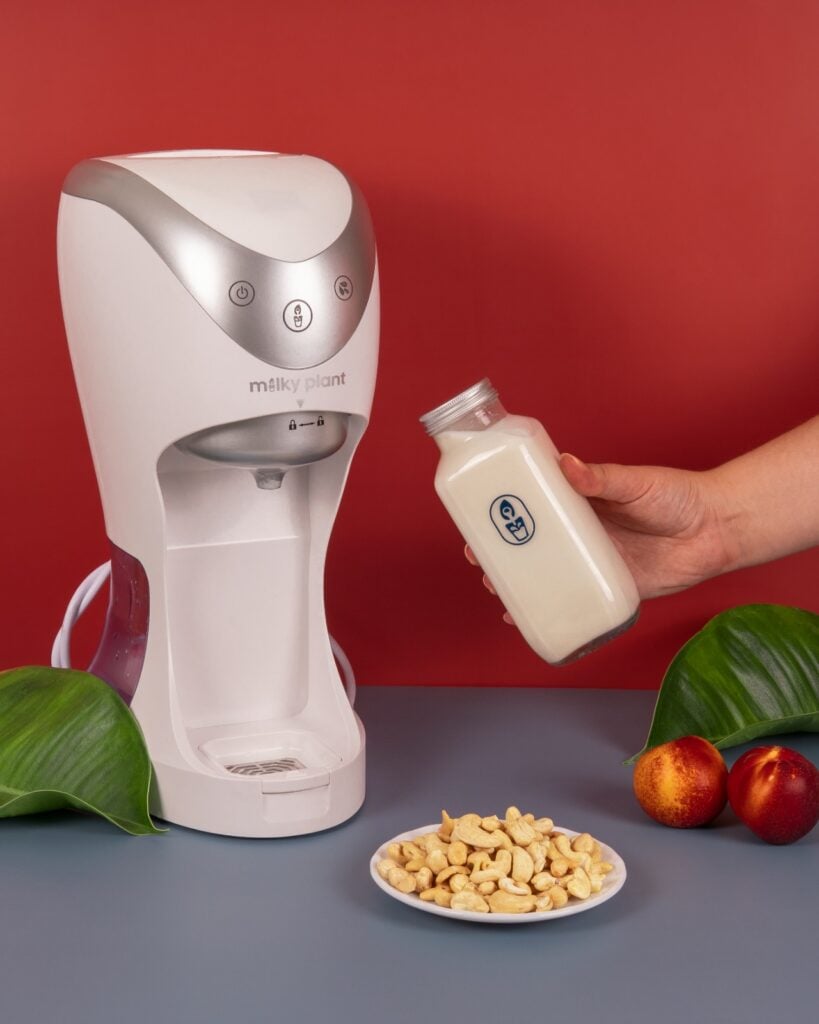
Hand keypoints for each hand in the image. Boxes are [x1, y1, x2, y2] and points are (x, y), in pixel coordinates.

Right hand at [465, 453, 737, 610]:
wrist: (715, 531)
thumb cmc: (677, 496)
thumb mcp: (635, 482)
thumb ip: (602, 478)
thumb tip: (569, 466)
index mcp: (578, 502)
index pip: (531, 504)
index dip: (501, 510)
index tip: (474, 515)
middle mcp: (579, 533)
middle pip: (529, 543)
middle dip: (498, 551)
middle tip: (478, 558)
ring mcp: (591, 562)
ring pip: (544, 574)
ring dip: (515, 583)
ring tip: (494, 589)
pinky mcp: (607, 588)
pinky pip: (571, 601)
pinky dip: (546, 611)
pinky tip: (524, 618)